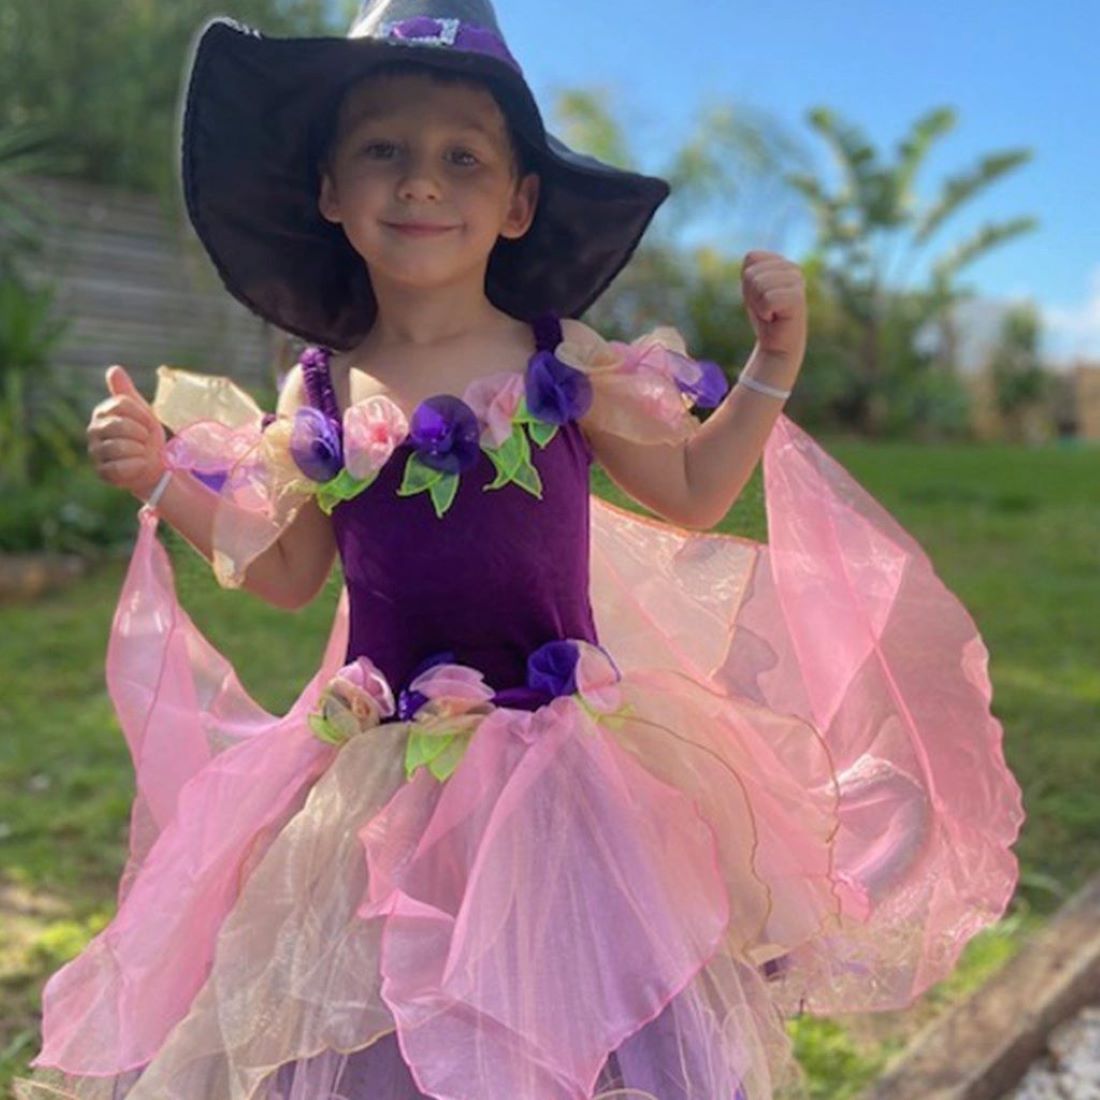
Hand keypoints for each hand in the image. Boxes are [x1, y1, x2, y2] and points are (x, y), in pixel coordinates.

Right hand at [87, 366, 166, 497]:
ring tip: (141, 453)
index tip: (148, 424)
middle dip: (141, 434)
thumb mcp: (141, 412)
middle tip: (145, 441)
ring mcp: (95, 452)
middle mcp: (94, 431)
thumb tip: (113, 369)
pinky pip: (120, 467)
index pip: (122, 404)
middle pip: (120, 426)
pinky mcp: (101, 472)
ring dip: (140, 451)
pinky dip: (136, 466)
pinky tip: (139, 465)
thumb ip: (126, 393)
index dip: (142, 415)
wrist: (153, 466)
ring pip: (119, 447)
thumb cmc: (146, 437)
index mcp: (102, 413)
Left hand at [740, 250, 806, 362]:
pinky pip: (767, 299)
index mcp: (783, 262)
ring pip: (758, 284)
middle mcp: (793, 268)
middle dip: (751, 294)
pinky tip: (776, 317)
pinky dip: (764, 312)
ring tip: (771, 312)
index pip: (751, 257)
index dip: (748, 281)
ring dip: (758, 304)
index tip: (759, 296)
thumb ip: (751, 270)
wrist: (777, 345)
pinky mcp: (798, 298)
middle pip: (752, 273)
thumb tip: (750, 256)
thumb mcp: (752, 289)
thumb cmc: (765, 317)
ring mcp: (798, 282)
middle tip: (765, 307)